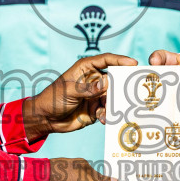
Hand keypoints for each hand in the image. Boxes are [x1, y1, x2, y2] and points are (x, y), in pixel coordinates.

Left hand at [23, 53, 137, 136]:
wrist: (46, 119)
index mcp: (86, 69)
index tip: (133, 63)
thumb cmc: (53, 98)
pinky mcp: (97, 109)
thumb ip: (88, 88)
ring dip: (114, 104)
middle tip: (134, 90)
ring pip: (113, 97)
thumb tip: (106, 82)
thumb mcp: (69, 91)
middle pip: (114, 79)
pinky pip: (107, 110)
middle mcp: (94, 80)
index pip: (106, 60)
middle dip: (123, 85)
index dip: (120, 60)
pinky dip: (107, 115)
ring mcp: (96, 95)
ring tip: (112, 110)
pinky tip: (102, 119)